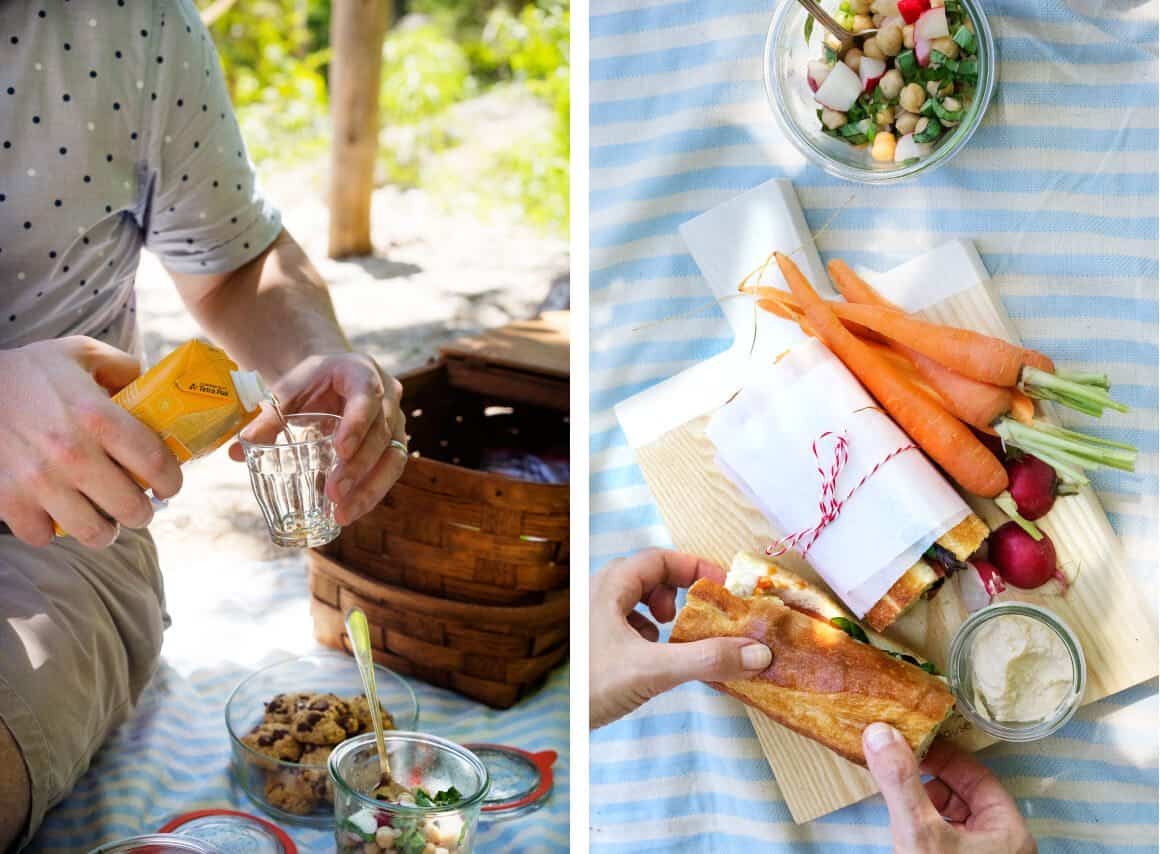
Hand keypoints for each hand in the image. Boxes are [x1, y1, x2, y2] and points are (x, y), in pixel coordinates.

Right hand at [0, 337, 182, 547]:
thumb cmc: (29, 371)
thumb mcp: (82, 353)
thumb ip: (124, 368)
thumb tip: (156, 390)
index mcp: (99, 417)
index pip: (157, 464)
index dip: (171, 481)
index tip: (168, 485)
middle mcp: (73, 454)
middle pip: (131, 508)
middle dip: (142, 511)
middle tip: (138, 505)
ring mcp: (39, 481)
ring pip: (94, 533)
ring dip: (104, 529)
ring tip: (103, 517)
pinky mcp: (8, 499)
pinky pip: (43, 536)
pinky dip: (51, 530)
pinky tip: (55, 512)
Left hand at [231, 352, 405, 525]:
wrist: (335, 376)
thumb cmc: (312, 382)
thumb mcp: (290, 390)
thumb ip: (268, 417)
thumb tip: (237, 450)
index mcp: (361, 373)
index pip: (367, 398)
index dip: (356, 425)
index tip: (340, 452)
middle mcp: (388, 398)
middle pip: (381, 434)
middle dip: (358, 467)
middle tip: (333, 494)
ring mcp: (396, 423)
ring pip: (393, 458)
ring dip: (370, 489)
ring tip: (343, 515)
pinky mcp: (394, 445)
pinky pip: (390, 472)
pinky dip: (371, 494)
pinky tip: (350, 512)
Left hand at [590, 549, 773, 728]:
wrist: (560, 723)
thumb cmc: (593, 686)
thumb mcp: (654, 669)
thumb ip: (706, 659)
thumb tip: (756, 652)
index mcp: (609, 586)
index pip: (659, 558)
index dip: (694, 568)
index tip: (723, 586)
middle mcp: (599, 594)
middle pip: (649, 575)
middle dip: (680, 590)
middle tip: (698, 611)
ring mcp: (595, 617)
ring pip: (638, 598)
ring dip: (664, 610)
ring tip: (673, 632)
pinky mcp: (596, 640)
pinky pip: (630, 621)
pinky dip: (650, 631)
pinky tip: (655, 656)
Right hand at [863, 724, 1036, 853]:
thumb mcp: (920, 832)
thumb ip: (902, 782)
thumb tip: (880, 732)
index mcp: (1008, 830)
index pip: (976, 775)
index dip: (941, 756)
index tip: (910, 743)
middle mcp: (999, 843)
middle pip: (961, 793)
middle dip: (926, 778)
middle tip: (897, 764)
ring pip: (948, 815)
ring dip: (920, 801)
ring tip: (895, 793)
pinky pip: (940, 835)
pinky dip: (920, 824)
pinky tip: (901, 823)